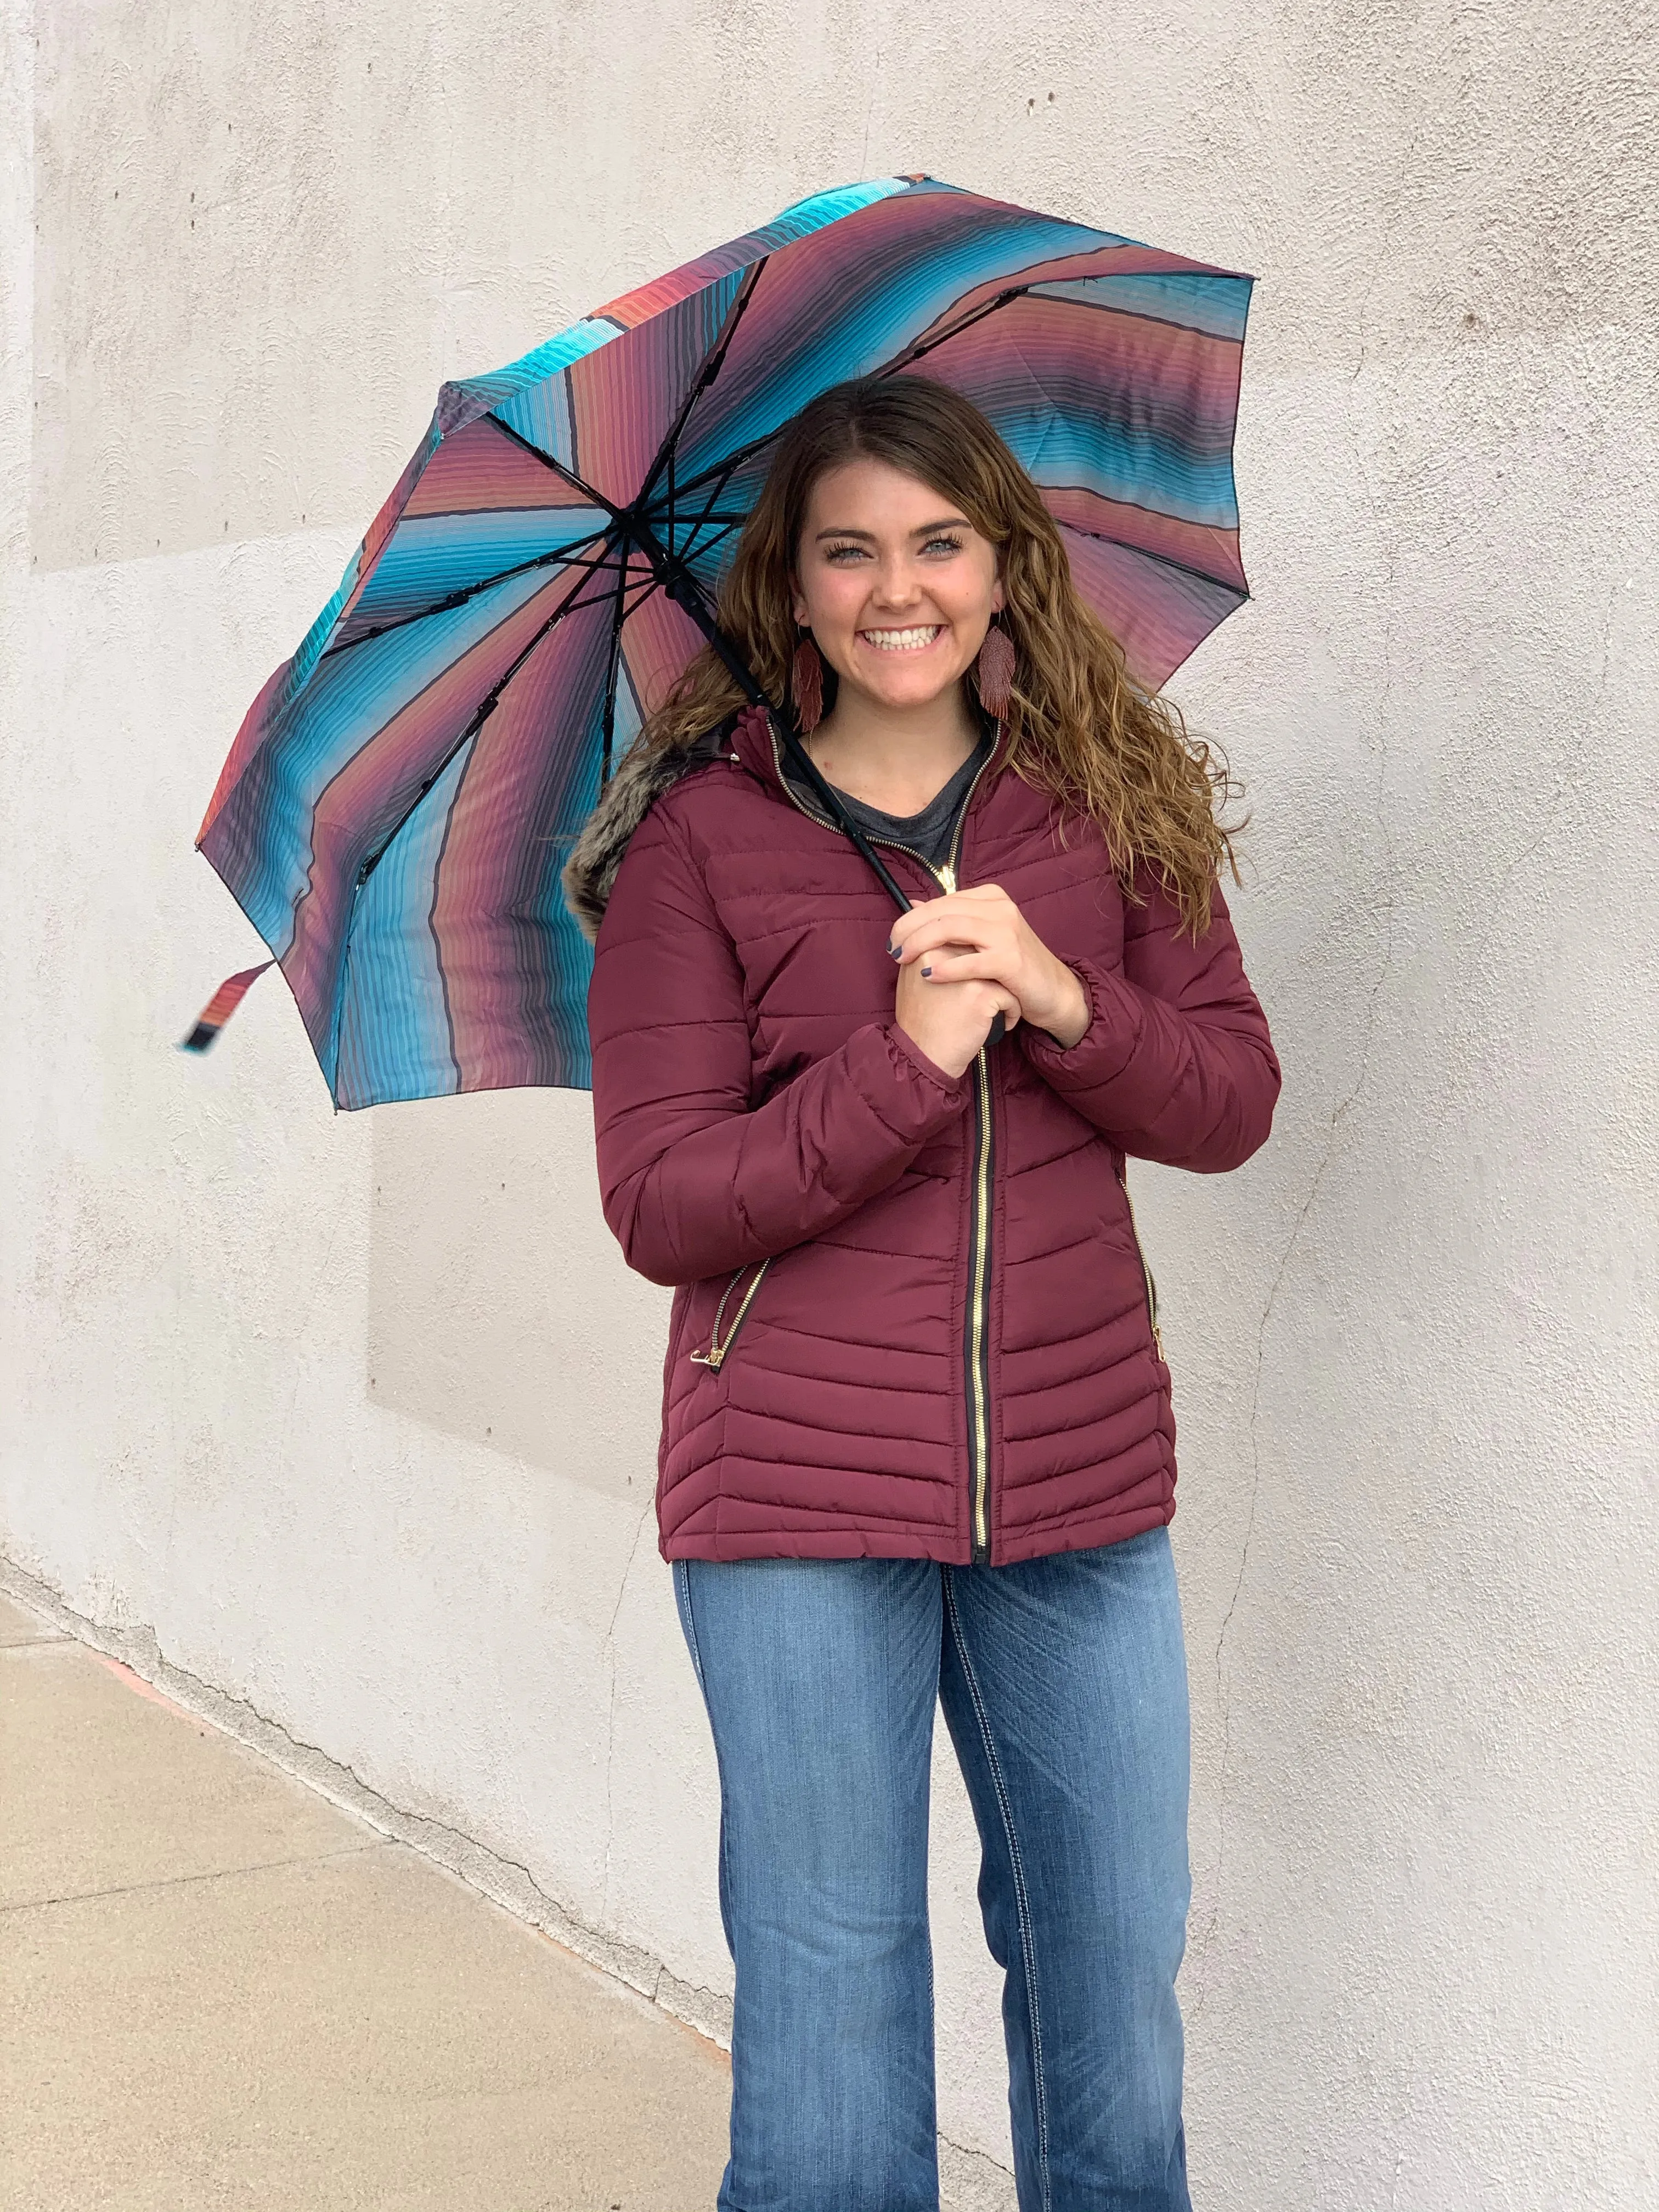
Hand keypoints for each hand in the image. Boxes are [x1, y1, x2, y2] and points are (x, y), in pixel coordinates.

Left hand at [889, 885, 1089, 1059]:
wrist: (1052, 991)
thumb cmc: (1012, 967)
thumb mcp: (982, 938)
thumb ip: (951, 920)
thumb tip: (914, 904)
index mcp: (990, 898)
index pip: (941, 901)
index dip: (911, 918)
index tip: (893, 938)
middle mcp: (999, 908)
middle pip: (941, 911)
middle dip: (909, 929)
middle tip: (892, 949)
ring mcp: (1007, 932)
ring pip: (951, 928)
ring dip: (921, 943)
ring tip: (902, 960)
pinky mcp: (1011, 959)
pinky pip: (970, 960)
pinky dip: (945, 967)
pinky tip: (927, 975)